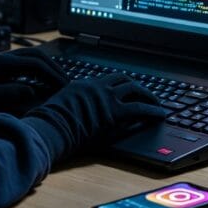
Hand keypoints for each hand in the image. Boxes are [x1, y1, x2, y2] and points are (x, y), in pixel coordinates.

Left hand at [0, 48, 68, 117]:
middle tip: (65, 81)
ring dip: (45, 66)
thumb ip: (11, 94)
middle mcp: (2, 56)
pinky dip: (34, 69)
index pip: (34, 64)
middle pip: (35, 56)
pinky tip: (39, 79)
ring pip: (29, 57)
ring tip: (56, 79)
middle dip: (52, 67)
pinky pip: (21, 63)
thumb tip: (33, 91)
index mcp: (1, 61)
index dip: (51, 74)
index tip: (63, 84)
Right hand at [22, 73, 167, 163]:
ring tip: (157, 102)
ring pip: (134, 88)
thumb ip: (70, 102)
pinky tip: (159, 114)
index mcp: (82, 84)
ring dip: (148, 94)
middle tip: (146, 93)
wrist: (50, 129)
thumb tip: (77, 108)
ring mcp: (106, 97)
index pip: (105, 80)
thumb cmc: (48, 124)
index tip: (125, 90)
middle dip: (136, 85)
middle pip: (122, 79)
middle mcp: (96, 86)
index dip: (118, 85)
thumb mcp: (58, 106)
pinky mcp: (114, 112)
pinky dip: (152, 109)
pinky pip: (140, 107)